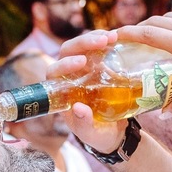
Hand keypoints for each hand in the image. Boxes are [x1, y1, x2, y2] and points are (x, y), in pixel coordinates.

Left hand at [46, 29, 126, 152]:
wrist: (115, 132)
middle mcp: (69, 76)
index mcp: (61, 92)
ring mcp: (84, 69)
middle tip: (101, 42)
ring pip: (82, 46)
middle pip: (68, 52)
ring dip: (94, 38)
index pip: (54, 72)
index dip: (64, 64)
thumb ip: (84, 124)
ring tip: (112, 37)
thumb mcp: (91, 134)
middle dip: (82, 43)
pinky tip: (117, 38)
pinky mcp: (99, 64)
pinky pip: (98, 48)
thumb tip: (79, 108)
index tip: (81, 62)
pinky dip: (106, 41)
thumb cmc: (98, 134)